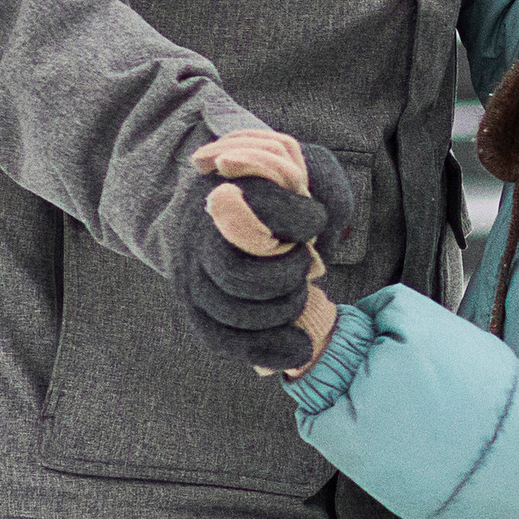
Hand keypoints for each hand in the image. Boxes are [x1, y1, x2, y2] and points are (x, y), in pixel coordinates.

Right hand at [182, 130, 349, 374]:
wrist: (210, 204)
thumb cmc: (269, 189)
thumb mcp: (299, 167)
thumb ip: (320, 181)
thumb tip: (327, 218)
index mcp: (223, 189)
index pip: (259, 210)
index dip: (299, 219)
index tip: (315, 219)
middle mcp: (197, 235)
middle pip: (238, 276)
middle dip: (286, 277)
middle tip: (305, 262)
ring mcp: (190, 274)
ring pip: (231, 313)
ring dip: (281, 311)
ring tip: (301, 294)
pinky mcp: (194, 306)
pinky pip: (222, 339)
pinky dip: (266, 350)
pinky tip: (300, 349)